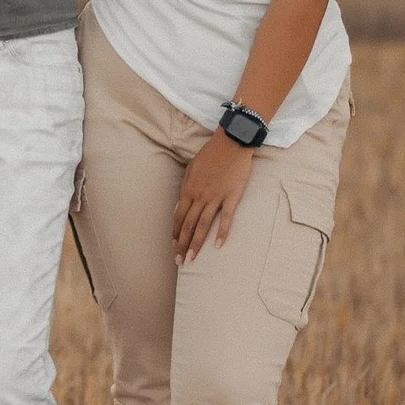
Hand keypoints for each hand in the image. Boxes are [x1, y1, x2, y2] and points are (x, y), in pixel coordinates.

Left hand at [173, 133, 255, 261]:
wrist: (232, 142)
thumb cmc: (210, 155)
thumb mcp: (191, 170)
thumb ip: (185, 189)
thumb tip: (179, 207)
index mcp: (188, 190)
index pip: (178, 217)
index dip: (175, 233)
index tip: (173, 246)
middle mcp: (199, 196)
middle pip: (187, 225)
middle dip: (181, 245)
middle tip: (179, 261)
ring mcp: (215, 197)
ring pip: (203, 225)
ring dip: (196, 244)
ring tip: (192, 259)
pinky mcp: (231, 196)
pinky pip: (226, 218)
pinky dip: (222, 233)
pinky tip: (218, 246)